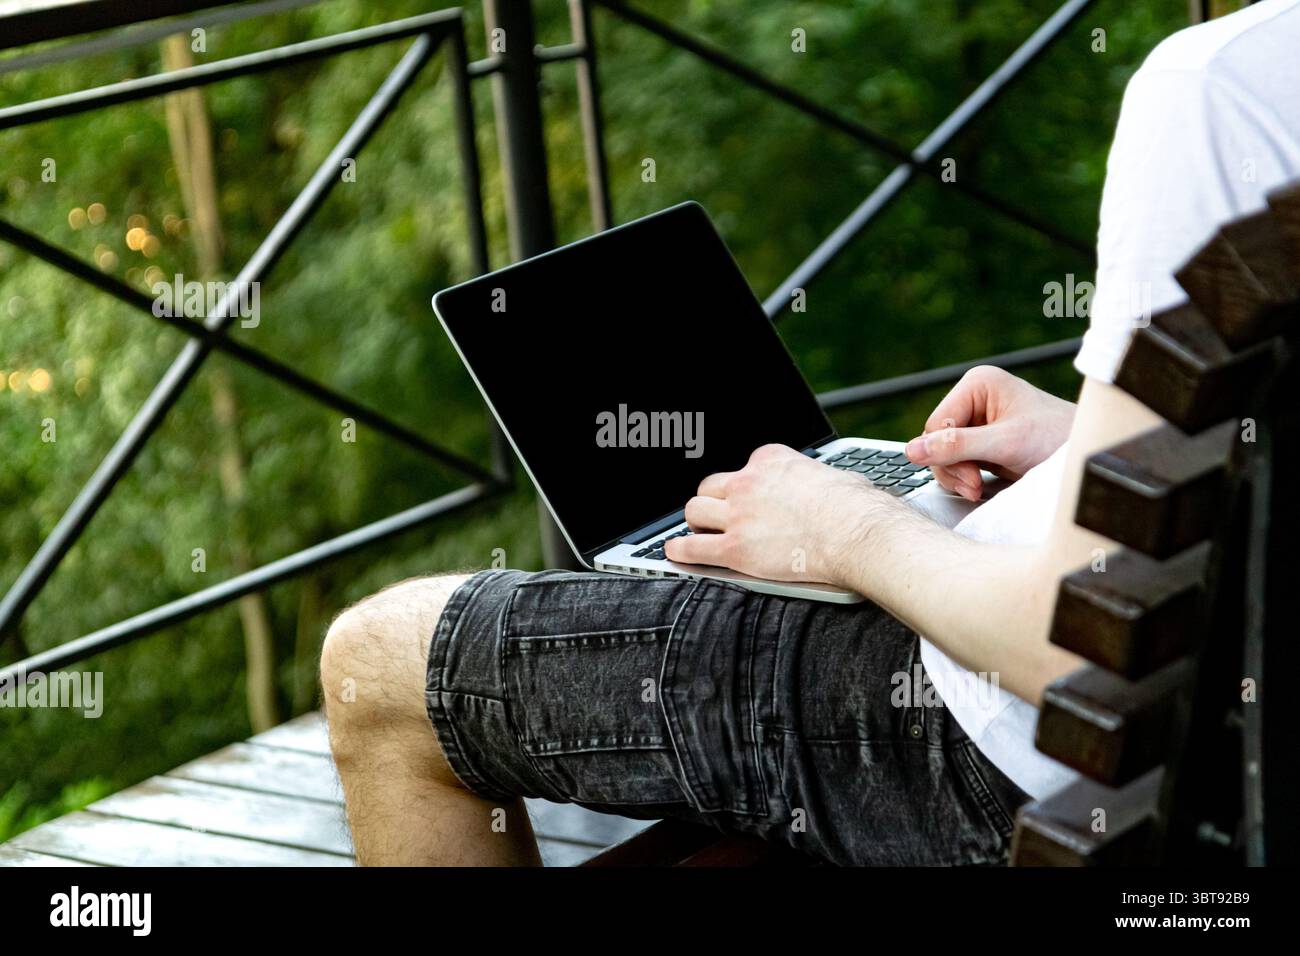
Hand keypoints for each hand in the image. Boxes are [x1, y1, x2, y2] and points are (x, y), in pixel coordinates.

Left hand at [663, 443, 878, 585]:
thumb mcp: (832, 476)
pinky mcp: (735, 548)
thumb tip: (827, 488)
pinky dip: (681, 551)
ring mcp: (738, 515)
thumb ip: (814, 480)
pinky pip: (693, 548)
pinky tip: (676, 553)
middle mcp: (747, 482)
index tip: (746, 499)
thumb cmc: (857, 508)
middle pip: (709, 487)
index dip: (743, 488)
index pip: (742, 469)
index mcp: (770, 460)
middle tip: (718, 517)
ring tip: (699, 533)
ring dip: (696, 523)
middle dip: (712, 502)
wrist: (857, 533)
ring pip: (694, 512)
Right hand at [905, 366, 1075, 500]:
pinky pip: (955, 462)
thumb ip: (957, 446)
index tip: (971, 477)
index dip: (945, 453)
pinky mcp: (981, 443)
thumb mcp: (1005, 443)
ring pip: (942, 454)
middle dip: (953, 467)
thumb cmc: (1056, 439)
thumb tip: (911, 451)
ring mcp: (976, 422)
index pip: (936, 424)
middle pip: (936, 440)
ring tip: (979, 489)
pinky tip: (980, 485)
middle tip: (975, 486)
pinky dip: (963, 478)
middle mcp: (973, 400)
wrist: (1085, 456)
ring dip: (957, 476)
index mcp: (977, 385)